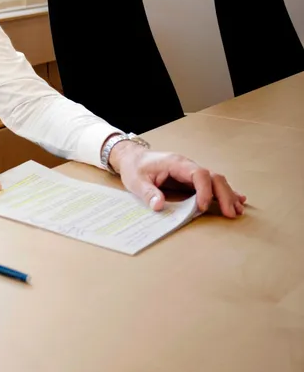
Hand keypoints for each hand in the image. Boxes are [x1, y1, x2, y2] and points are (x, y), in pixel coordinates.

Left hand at [109, 141, 246, 217]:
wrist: (133, 158)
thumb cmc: (135, 168)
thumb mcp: (135, 181)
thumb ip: (147, 192)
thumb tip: (158, 205)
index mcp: (176, 163)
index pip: (198, 173)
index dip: (204, 190)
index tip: (202, 207)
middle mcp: (187, 166)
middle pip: (213, 177)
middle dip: (224, 194)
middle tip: (231, 213)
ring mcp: (191, 172)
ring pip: (216, 181)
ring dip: (228, 195)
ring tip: (237, 211)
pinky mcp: (191, 180)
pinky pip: (211, 184)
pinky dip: (224, 193)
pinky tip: (237, 201)